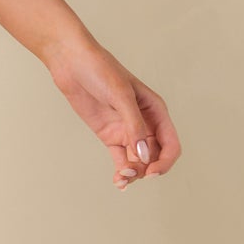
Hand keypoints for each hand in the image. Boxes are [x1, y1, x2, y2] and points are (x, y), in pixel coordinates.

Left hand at [42, 36, 180, 189]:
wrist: (72, 62)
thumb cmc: (100, 70)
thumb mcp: (121, 96)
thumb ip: (134, 126)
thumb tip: (144, 156)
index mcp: (156, 111)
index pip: (171, 144)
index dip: (165, 162)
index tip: (151, 172)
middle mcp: (145, 123)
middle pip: (155, 157)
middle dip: (146, 170)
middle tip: (128, 174)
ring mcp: (127, 130)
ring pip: (139, 161)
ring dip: (133, 173)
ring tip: (120, 178)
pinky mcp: (110, 135)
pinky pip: (122, 159)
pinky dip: (122, 171)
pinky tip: (118, 181)